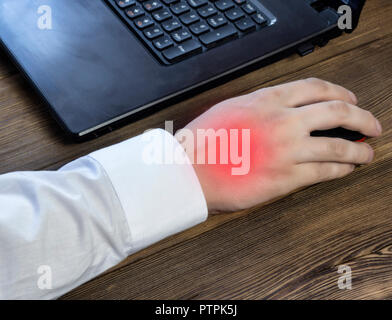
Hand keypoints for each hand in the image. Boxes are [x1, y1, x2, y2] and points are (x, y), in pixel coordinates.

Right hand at [177, 78, 381, 212]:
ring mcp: (286, 150)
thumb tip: (284, 109)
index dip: (341, 92)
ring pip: (338, 146)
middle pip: (338, 112)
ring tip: (366, 152)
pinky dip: (341, 170)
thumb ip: (261, 105)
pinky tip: (346, 169)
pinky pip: (324, 172)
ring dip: (359, 149)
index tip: (351, 99)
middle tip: (371, 124)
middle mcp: (282, 121)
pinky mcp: (285, 178)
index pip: (316, 89)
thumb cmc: (204, 142)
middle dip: (362, 117)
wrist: (190, 171)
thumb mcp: (232, 108)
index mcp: (267, 101)